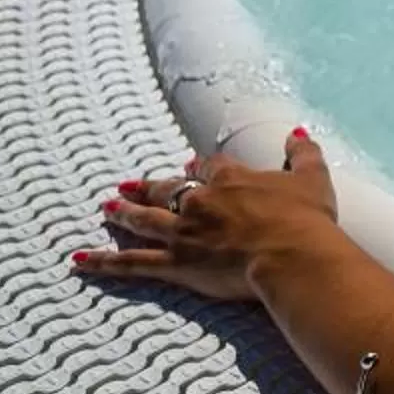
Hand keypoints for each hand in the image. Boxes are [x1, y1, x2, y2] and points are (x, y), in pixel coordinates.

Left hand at [73, 129, 338, 300]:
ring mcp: (183, 233)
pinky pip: (133, 263)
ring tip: (106, 208)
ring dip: (123, 214)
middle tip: (128, 186)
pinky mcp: (175, 263)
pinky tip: (81, 261)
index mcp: (232, 180)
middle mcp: (200, 202)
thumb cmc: (306, 218)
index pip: (209, 167)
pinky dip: (106, 262)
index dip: (198, 167)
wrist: (292, 254)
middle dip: (148, 188)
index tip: (190, 166)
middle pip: (168, 190)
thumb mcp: (312, 178)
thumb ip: (303, 153)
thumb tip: (297, 131)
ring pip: (144, 220)